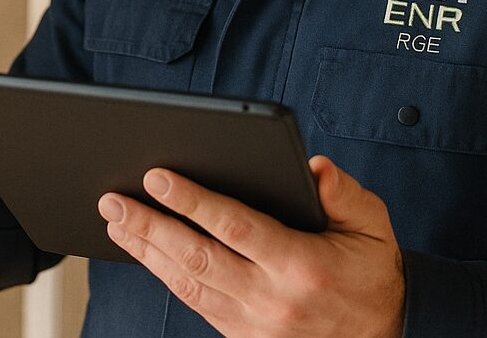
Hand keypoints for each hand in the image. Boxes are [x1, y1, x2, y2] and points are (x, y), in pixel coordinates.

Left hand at [99, 156, 404, 337]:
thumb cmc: (372, 274)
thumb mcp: (373, 227)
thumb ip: (344, 193)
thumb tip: (314, 166)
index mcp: (302, 265)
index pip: (236, 226)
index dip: (193, 201)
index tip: (157, 177)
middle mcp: (272, 299)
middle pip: (197, 257)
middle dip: (150, 226)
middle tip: (113, 200)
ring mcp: (254, 324)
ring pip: (188, 284)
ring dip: (147, 252)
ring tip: (116, 221)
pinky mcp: (244, 337)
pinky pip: (196, 304)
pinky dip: (166, 277)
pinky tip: (146, 253)